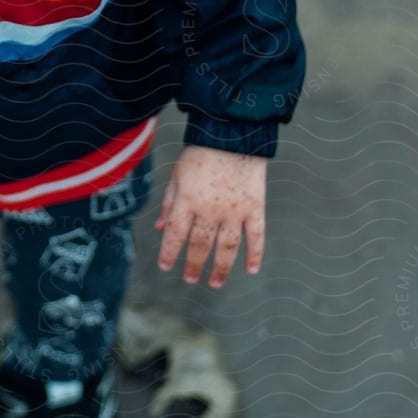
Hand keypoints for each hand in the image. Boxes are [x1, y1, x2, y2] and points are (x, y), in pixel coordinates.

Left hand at [155, 145, 266, 288]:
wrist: (233, 134)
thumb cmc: (201, 153)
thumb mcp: (177, 174)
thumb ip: (169, 202)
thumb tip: (160, 228)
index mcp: (187, 200)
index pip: (175, 235)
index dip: (169, 253)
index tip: (166, 267)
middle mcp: (210, 210)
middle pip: (200, 246)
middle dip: (194, 266)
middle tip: (191, 279)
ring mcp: (234, 211)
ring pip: (227, 248)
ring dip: (221, 269)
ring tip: (215, 283)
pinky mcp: (255, 207)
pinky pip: (256, 236)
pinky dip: (255, 255)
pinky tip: (251, 269)